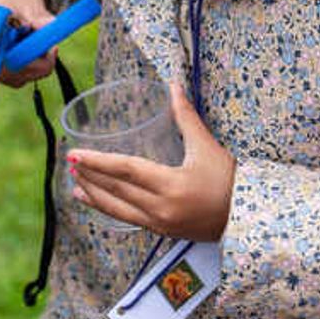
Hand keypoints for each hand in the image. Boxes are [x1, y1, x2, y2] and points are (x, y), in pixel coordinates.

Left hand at [68, 81, 235, 240]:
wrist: (249, 219)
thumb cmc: (231, 182)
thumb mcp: (207, 147)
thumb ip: (186, 117)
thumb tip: (173, 86)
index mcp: (172, 186)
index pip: (126, 171)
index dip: (99, 162)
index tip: (76, 155)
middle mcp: (161, 208)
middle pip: (116, 190)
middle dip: (90, 176)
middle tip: (70, 162)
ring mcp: (160, 224)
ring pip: (117, 209)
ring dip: (94, 195)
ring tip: (75, 182)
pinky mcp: (162, 232)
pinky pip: (127, 219)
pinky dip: (108, 209)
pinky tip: (96, 201)